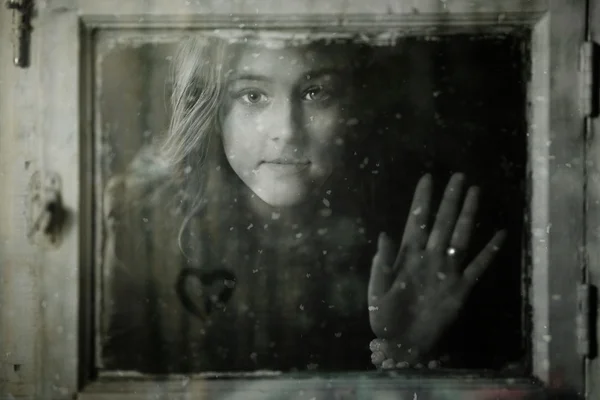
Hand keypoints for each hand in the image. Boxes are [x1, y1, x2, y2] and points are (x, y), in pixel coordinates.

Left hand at [367, 173, 505, 364]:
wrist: (402, 342)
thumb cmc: (384, 317)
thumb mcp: (376, 291)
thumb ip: (381, 263)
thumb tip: (385, 233)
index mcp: (407, 256)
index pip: (417, 220)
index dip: (422, 200)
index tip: (428, 178)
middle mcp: (430, 257)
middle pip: (442, 222)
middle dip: (450, 199)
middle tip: (459, 176)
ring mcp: (447, 271)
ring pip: (461, 236)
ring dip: (468, 215)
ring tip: (476, 193)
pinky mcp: (460, 288)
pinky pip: (478, 266)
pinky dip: (489, 251)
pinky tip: (500, 234)